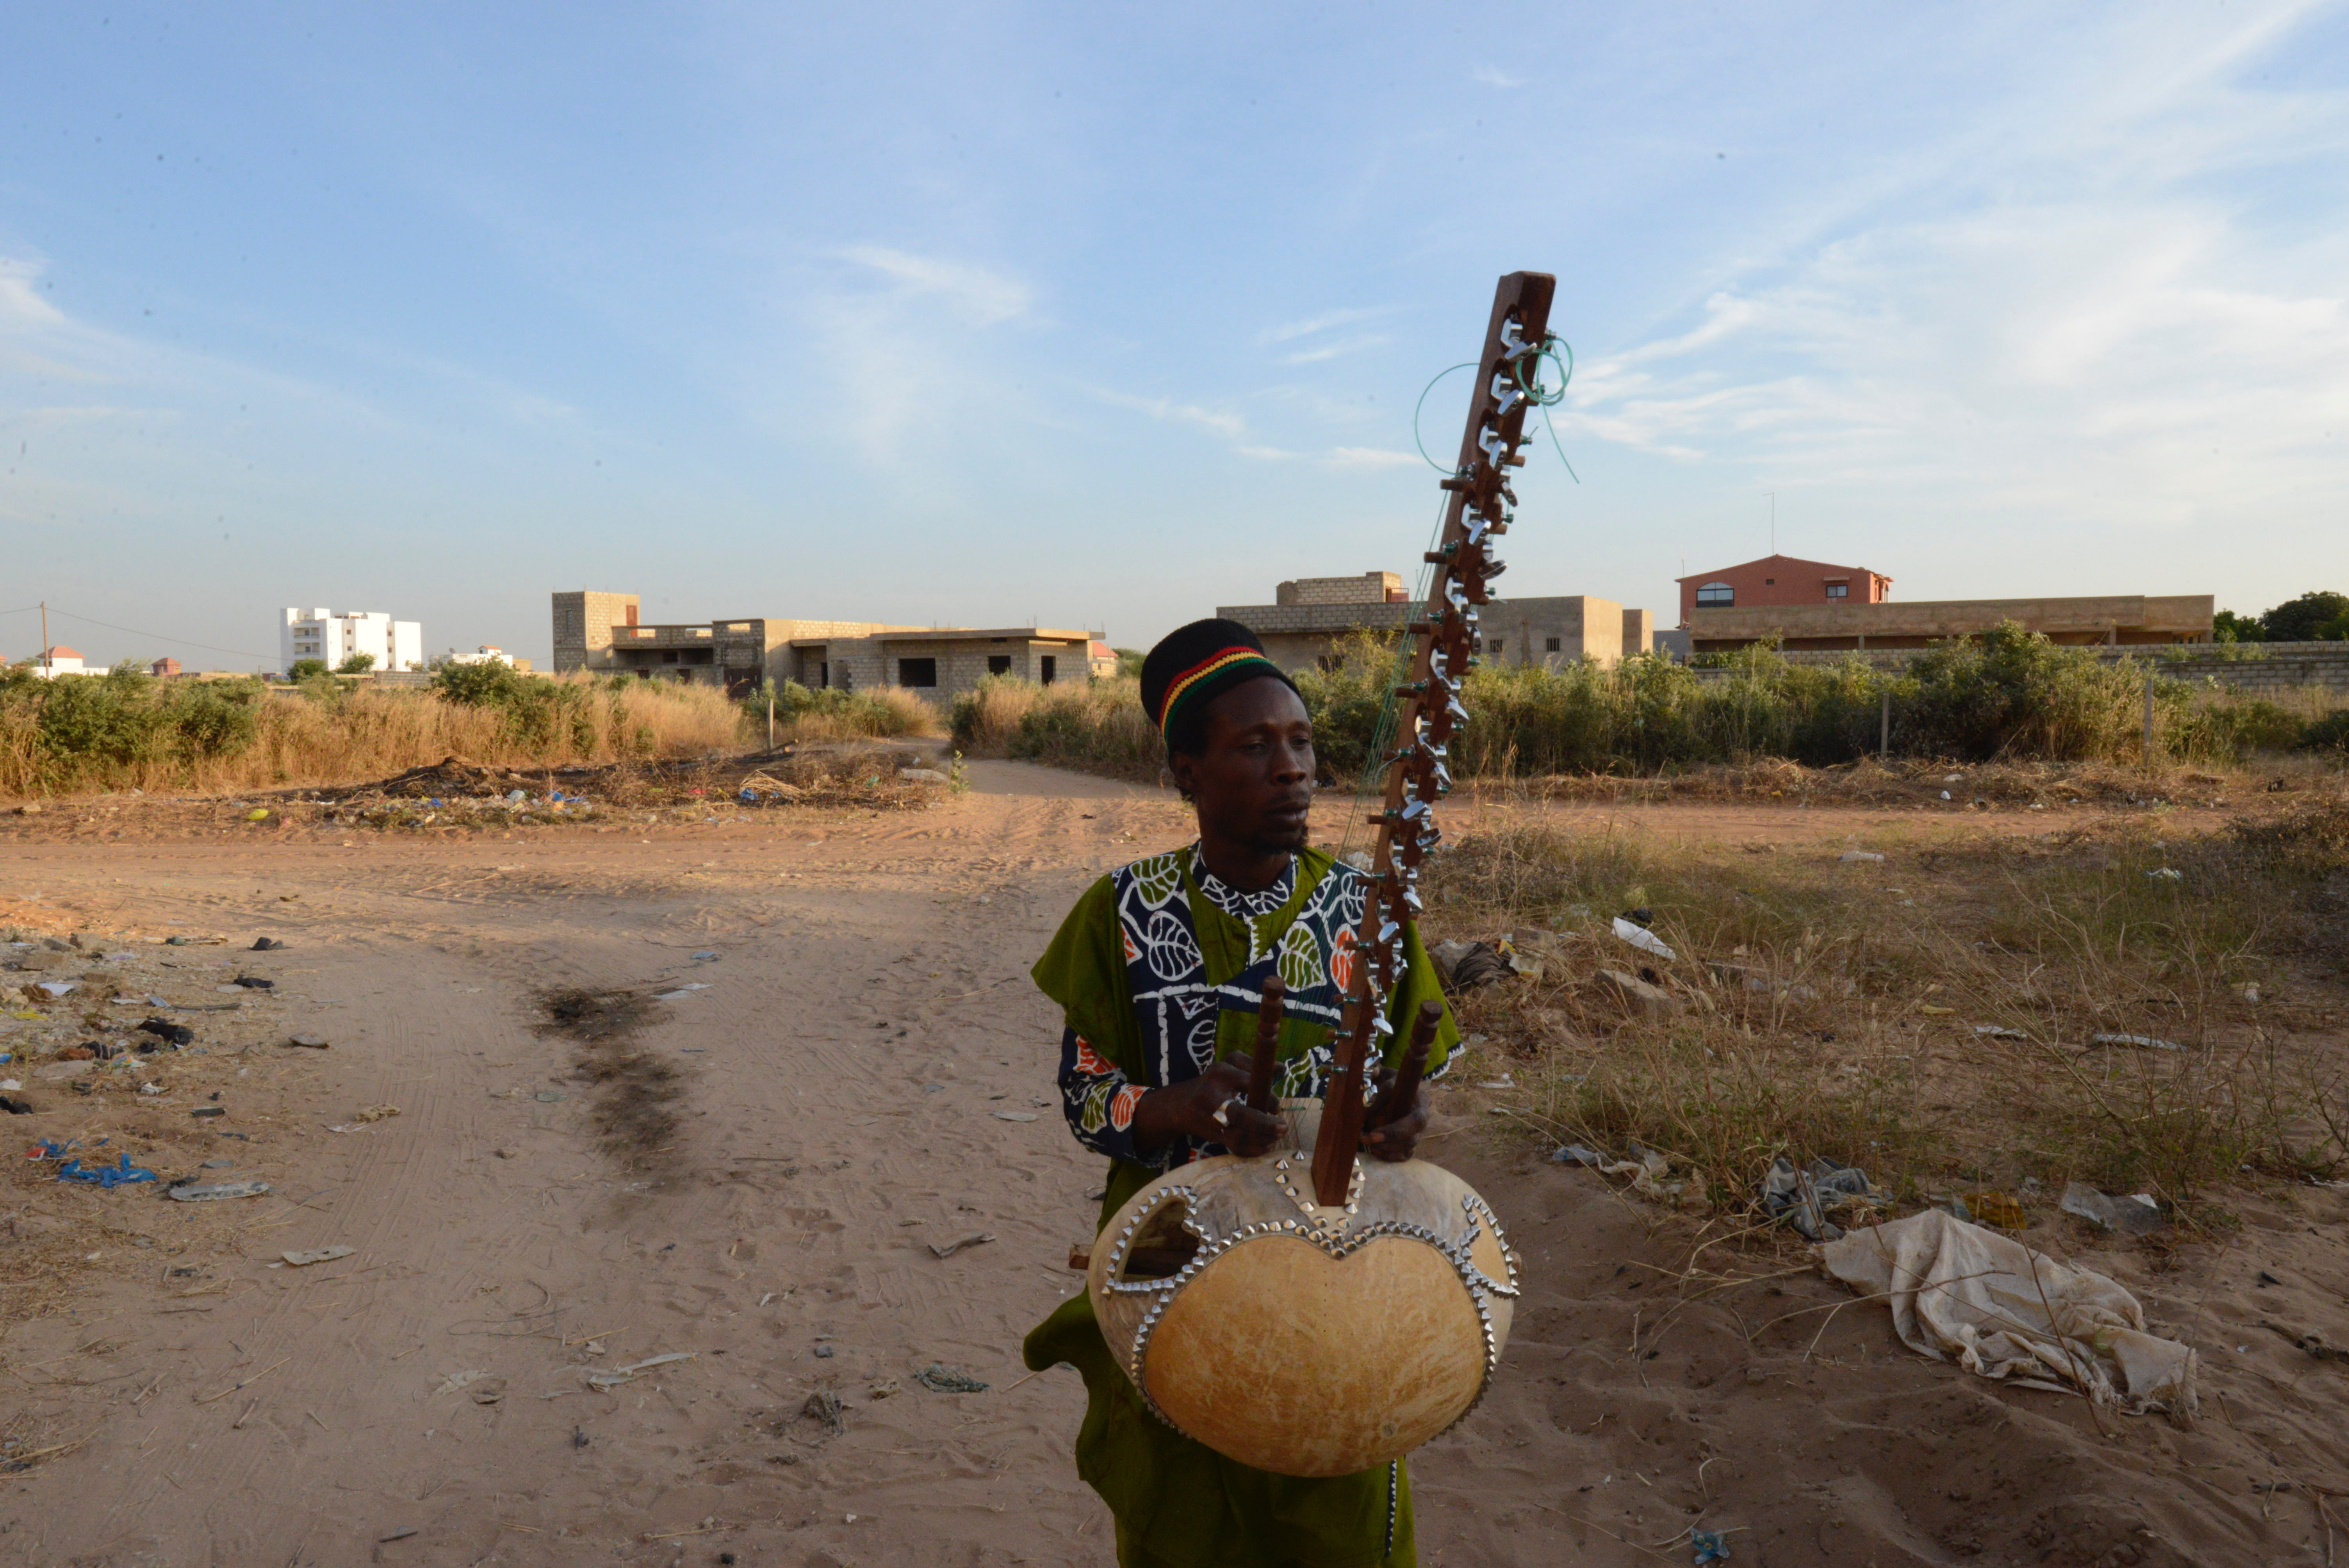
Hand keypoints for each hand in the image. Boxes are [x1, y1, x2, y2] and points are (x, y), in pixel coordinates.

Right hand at [1130, 1056, 1285, 1157]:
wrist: (1183, 1105)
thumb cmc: (1214, 1082)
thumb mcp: (1230, 1065)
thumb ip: (1255, 1065)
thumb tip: (1280, 1068)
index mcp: (1220, 1074)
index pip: (1248, 1084)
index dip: (1267, 1097)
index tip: (1277, 1107)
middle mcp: (1212, 1097)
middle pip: (1238, 1114)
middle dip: (1264, 1124)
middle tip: (1283, 1127)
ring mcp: (1210, 1119)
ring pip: (1237, 1136)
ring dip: (1261, 1139)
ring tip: (1276, 1137)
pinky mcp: (1212, 1135)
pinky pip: (1234, 1147)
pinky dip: (1251, 1150)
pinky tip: (1265, 1146)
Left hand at [1360, 1066, 1425, 1162]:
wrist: (1390, 1086)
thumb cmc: (1387, 1081)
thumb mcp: (1381, 1076)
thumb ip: (1374, 1084)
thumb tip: (1365, 1100)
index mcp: (1421, 1101)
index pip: (1416, 1120)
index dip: (1396, 1130)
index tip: (1374, 1133)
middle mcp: (1422, 1119)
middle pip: (1412, 1138)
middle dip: (1388, 1142)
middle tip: (1366, 1139)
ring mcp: (1416, 1132)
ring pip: (1407, 1148)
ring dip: (1386, 1149)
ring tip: (1366, 1142)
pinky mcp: (1409, 1142)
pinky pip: (1403, 1155)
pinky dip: (1389, 1156)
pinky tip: (1374, 1150)